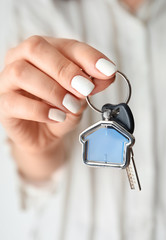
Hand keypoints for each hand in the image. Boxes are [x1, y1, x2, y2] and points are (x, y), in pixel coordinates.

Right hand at [0, 36, 116, 178]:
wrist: (44, 135)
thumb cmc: (60, 110)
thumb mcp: (79, 97)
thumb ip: (90, 84)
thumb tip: (107, 75)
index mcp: (43, 52)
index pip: (65, 45)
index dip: (88, 56)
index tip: (107, 71)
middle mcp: (21, 59)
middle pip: (36, 49)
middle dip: (65, 69)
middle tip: (85, 88)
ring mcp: (7, 81)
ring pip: (21, 72)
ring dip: (52, 89)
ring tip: (70, 105)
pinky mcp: (3, 104)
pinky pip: (15, 102)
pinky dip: (41, 110)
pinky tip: (57, 117)